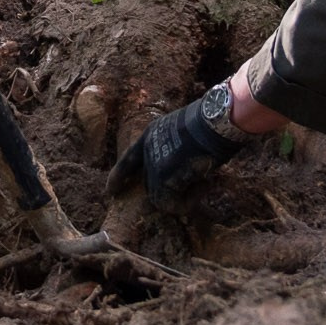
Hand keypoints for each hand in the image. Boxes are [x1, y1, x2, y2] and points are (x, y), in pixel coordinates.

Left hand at [105, 90, 250, 207]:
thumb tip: (187, 175)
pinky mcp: (163, 178)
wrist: (215, 121)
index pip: (129, 160)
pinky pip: (174, 204)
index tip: (110, 191)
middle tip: (197, 187)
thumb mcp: (186, 135)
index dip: (119, 177)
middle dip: (168, 192)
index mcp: (152, 133)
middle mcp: (148, 148)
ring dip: (185, 197)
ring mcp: (154, 163)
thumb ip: (179, 154)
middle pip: (150, 183)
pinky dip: (190, 201)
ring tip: (206, 183)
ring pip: (162, 197)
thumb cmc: (211, 125)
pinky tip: (206, 185)